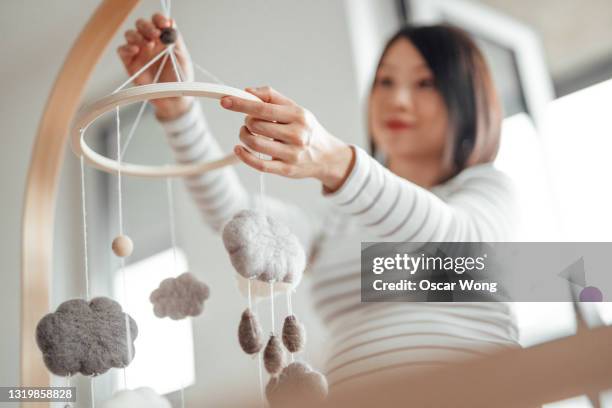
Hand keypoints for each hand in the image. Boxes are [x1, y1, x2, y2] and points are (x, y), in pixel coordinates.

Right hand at [117, 13, 193, 120]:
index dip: (158, 19)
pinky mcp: (130, 64)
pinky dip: (126, 47)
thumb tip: (171, 22)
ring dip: (137, 36)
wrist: (174, 99)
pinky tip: (135, 50)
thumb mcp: (182, 58)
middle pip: (141, 25)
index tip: (164, 24)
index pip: (157, 21)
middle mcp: (149, 43)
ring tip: (147, 44)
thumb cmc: (180, 79)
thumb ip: (176, 40)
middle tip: (155, 35)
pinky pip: (122, 50)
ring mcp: (138, 52)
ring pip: (130, 34)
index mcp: (163, 39)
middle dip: (147, 26)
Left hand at [220, 86, 354, 192]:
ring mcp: (292, 154)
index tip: (225, 101)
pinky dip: (244, 156)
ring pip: (254, 144)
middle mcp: (296, 135)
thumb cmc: (307, 130)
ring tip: (247, 133)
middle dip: (247, 121)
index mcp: (298, 116)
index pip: (263, 108)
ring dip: (244, 136)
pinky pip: (259, 164)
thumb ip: (271, 97)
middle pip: (255, 125)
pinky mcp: (286, 170)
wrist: (327, 156)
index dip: (241, 104)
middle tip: (251, 121)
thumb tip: (247, 91)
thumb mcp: (295, 108)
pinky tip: (239, 149)